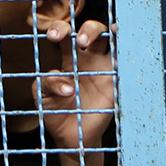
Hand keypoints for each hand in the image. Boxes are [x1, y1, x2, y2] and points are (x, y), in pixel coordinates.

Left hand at [35, 26, 115, 153]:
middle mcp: (88, 60)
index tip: (52, 36)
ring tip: (91, 42)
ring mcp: (104, 70)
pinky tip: (120, 50)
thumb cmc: (55, 111)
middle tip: (79, 41)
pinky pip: (124, 65)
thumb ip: (46, 83)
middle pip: (92, 30)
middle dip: (87, 29)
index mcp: (68, 59)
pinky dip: (124, 54)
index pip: (65, 35)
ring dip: (106, 34)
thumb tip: (66, 83)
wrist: (71, 137)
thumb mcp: (42, 96)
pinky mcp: (115, 84)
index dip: (59, 28)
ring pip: (111, 41)